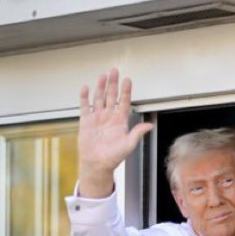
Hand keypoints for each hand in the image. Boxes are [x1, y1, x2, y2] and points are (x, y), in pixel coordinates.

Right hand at [78, 68, 152, 197]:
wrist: (97, 164)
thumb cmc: (114, 157)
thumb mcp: (129, 145)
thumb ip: (137, 133)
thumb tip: (150, 126)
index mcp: (120, 121)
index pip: (124, 102)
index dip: (126, 91)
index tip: (128, 80)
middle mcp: (109, 117)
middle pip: (111, 96)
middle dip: (113, 83)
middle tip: (115, 71)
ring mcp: (97, 118)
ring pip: (99, 98)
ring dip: (101, 87)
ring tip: (103, 76)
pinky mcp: (86, 121)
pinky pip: (85, 106)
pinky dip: (84, 97)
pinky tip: (86, 88)